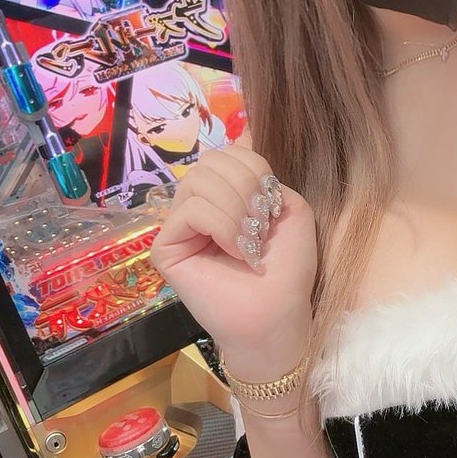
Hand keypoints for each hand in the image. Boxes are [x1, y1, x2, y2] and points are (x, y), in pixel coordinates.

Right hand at [150, 146, 316, 378]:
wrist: (279, 311)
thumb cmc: (287, 267)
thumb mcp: (291, 210)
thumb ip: (266, 177)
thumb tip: (239, 146)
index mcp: (226, 194)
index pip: (228, 152)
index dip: (255, 168)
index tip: (271, 204)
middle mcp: (199, 205)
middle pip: (210, 161)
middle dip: (245, 187)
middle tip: (260, 225)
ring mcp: (179, 226)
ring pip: (198, 182)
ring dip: (235, 209)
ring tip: (249, 241)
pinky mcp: (165, 247)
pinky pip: (190, 210)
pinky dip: (221, 226)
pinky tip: (236, 251)